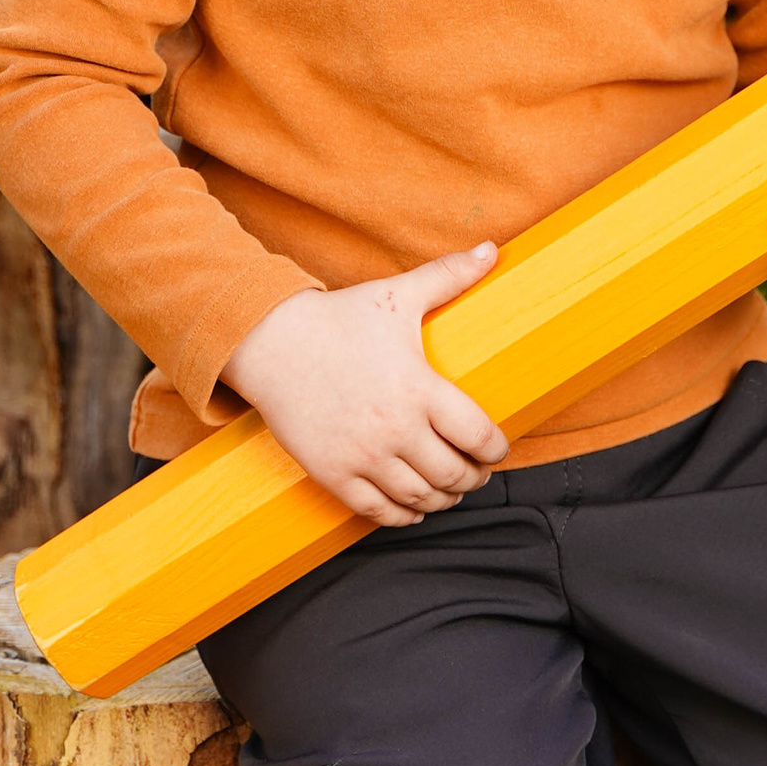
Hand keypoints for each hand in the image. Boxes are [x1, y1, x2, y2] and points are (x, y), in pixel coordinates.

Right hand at [225, 244, 510, 525]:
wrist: (269, 342)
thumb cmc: (337, 319)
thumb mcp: (397, 294)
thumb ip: (448, 276)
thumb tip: (490, 250)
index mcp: (419, 389)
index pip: (478, 436)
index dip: (496, 449)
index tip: (497, 449)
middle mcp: (395, 429)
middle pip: (454, 474)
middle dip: (473, 478)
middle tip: (476, 472)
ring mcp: (363, 456)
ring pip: (420, 497)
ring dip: (442, 499)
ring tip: (448, 490)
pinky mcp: (333, 473)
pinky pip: (378, 511)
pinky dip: (403, 515)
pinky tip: (412, 507)